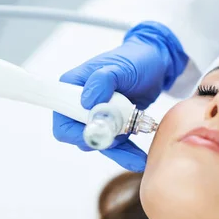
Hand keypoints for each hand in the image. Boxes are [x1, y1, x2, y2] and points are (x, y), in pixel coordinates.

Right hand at [53, 21, 187, 171]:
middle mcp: (81, 104)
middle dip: (102, 142)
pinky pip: (116, 144)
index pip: (62, 119)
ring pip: (101, 144)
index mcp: (73, 87)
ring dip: (118, 152)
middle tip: (123, 137)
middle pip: (81, 136)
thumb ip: (102, 80)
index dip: (75, 132)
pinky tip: (138, 158)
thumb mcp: (120, 67)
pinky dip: (127, 153)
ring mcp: (98, 117)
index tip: (97, 131)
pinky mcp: (114, 125)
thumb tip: (86, 101)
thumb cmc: (135, 59)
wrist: (156, 64)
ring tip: (139, 158)